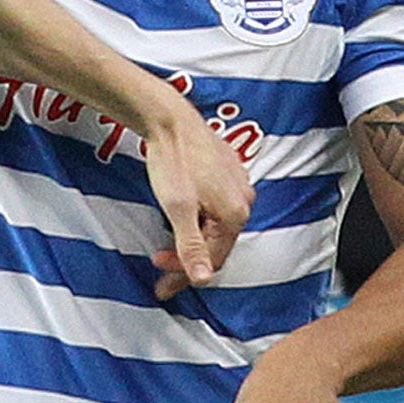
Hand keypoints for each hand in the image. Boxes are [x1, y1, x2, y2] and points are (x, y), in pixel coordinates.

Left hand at [143, 101, 251, 296]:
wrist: (170, 119)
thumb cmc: (173, 160)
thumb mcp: (178, 209)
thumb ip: (191, 245)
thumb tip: (204, 278)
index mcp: (235, 213)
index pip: (213, 259)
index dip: (185, 274)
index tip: (162, 283)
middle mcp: (244, 200)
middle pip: (216, 243)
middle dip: (187, 257)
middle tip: (159, 263)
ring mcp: (238, 184)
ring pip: (216, 225)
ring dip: (193, 238)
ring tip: (168, 243)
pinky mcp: (228, 172)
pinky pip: (216, 206)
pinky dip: (199, 219)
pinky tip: (183, 217)